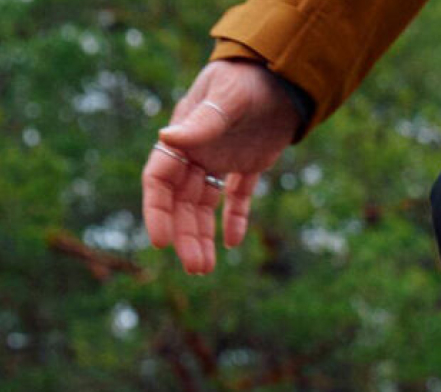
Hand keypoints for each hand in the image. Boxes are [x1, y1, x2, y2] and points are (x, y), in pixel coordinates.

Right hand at [141, 59, 300, 274]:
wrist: (283, 73)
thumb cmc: (248, 80)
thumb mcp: (225, 98)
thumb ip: (201, 123)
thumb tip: (166, 137)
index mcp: (183, 138)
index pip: (159, 180)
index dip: (157, 212)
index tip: (161, 241)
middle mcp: (196, 152)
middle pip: (182, 203)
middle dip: (185, 235)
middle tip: (195, 268)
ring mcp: (221, 159)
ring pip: (205, 205)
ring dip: (203, 235)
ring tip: (205, 269)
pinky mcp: (248, 164)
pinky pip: (237, 196)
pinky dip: (235, 219)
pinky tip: (234, 243)